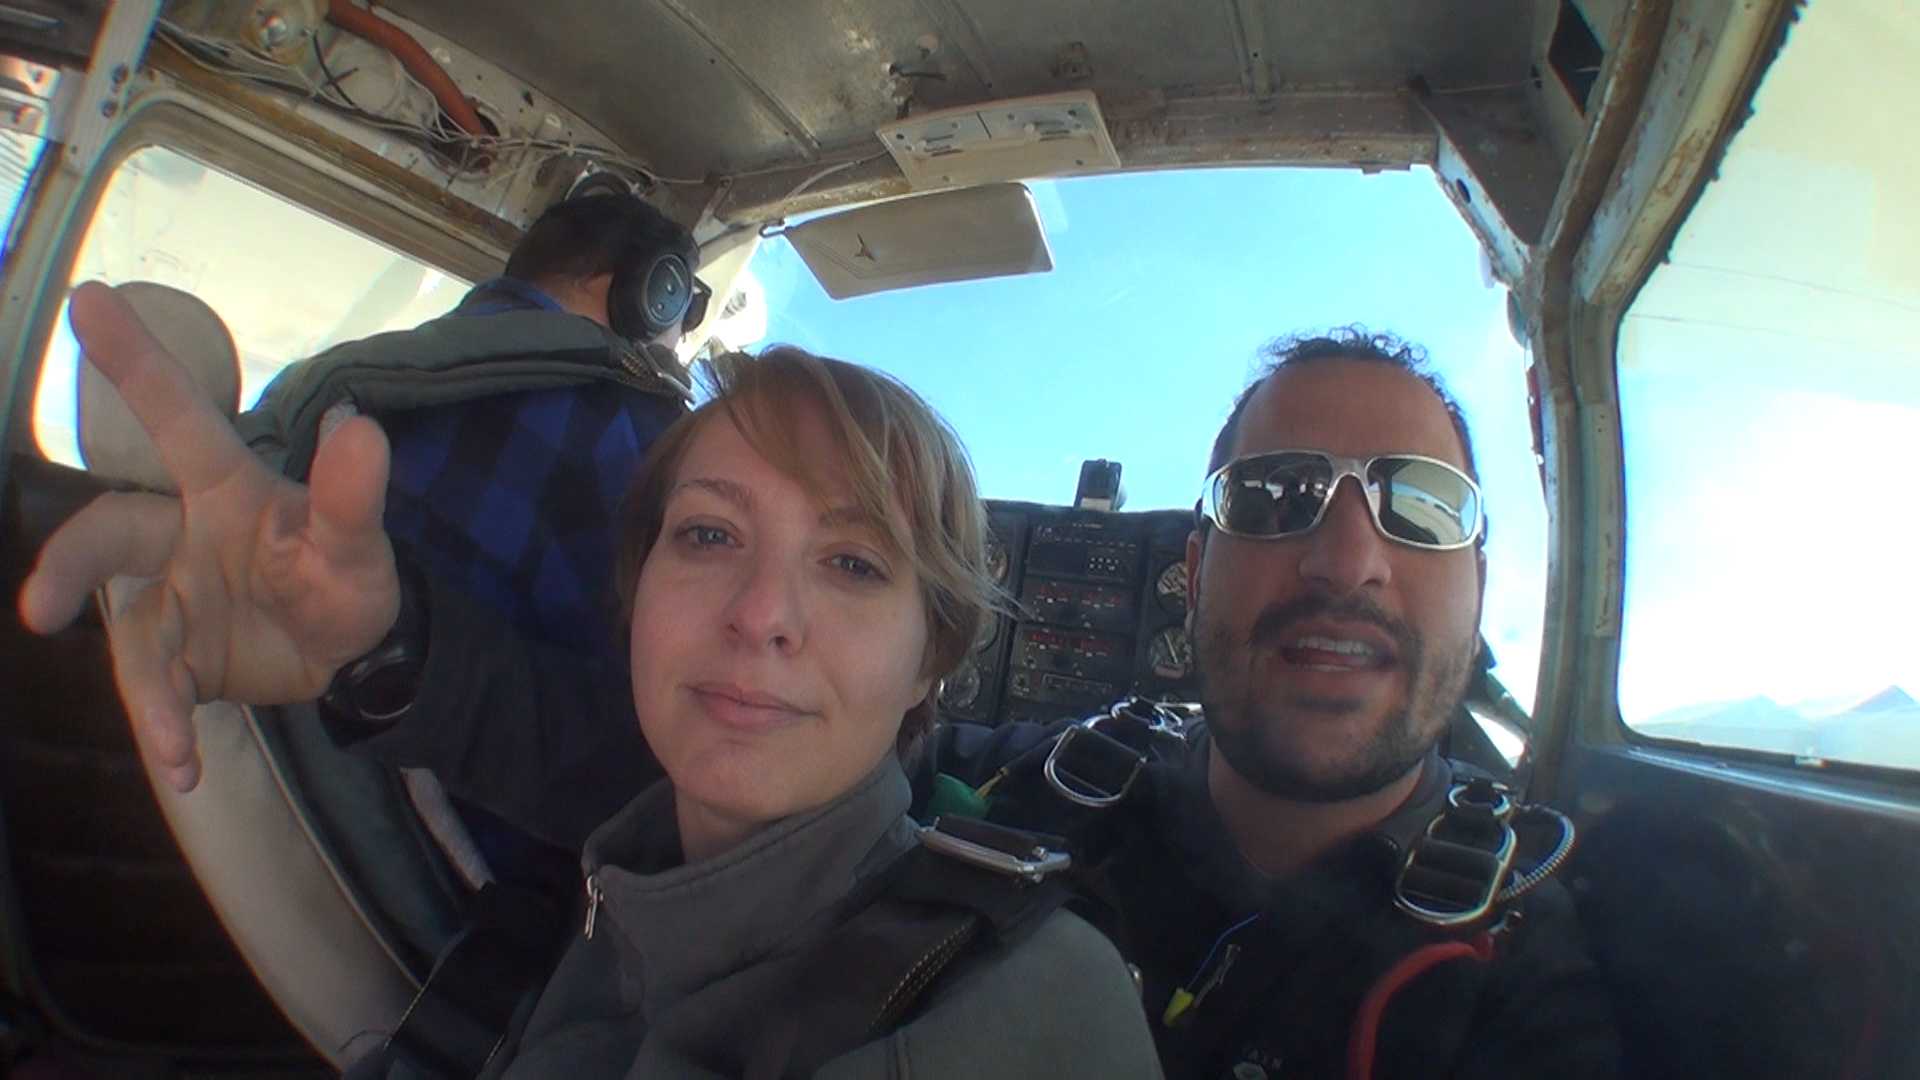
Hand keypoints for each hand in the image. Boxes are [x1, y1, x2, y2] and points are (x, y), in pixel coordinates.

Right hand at [17, 282, 399, 792]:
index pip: (177, 415)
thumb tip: (362, 426)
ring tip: (172, 741)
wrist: (355, 659)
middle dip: (72, 564)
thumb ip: (352, 495)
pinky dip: (165, 727)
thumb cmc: (350, 581)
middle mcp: (182, 536)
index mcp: (225, 490)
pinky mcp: (176, 659)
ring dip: (145, 688)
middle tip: (38, 608)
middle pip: (109, 534)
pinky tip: (182, 766)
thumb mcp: (357, 546)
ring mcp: (173, 598)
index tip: (88, 295)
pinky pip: (154, 690)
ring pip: (130, 632)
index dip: (133, 359)